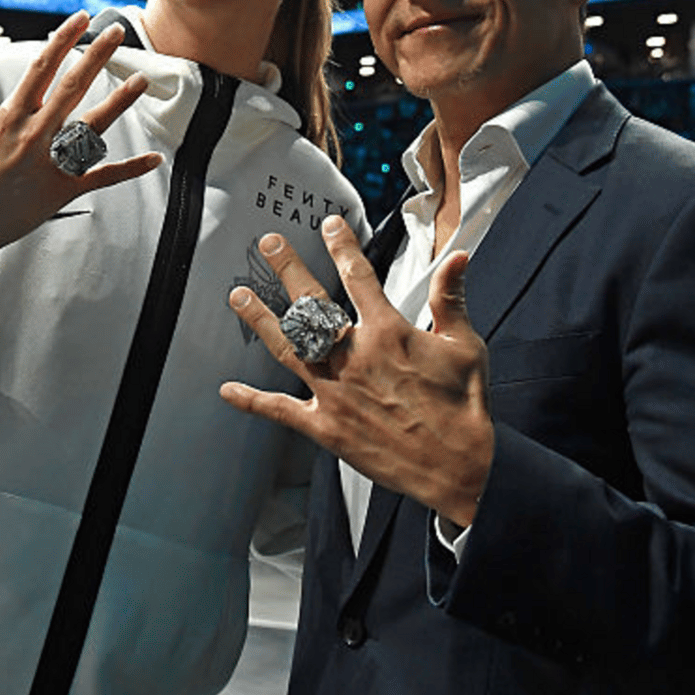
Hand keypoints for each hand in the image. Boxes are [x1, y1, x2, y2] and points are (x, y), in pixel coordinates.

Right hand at [0, 10, 160, 262]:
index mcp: (10, 117)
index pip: (41, 67)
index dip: (63, 39)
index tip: (81, 20)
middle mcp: (33, 136)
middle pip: (71, 87)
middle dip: (97, 57)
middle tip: (117, 32)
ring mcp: (50, 163)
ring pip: (92, 127)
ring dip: (119, 102)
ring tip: (140, 79)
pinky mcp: (63, 190)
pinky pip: (102, 177)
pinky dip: (130, 169)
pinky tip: (154, 159)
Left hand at [220, 216, 494, 526]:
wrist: (457, 468)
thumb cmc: (463, 409)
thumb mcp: (466, 347)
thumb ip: (452, 299)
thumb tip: (458, 258)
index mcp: (388, 334)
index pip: (358, 277)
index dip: (341, 247)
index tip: (328, 225)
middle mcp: (354, 357)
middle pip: (311, 304)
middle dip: (288, 268)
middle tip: (268, 244)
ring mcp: (335, 392)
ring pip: (287, 347)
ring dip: (260, 319)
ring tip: (239, 297)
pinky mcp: (326, 427)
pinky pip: (281, 411)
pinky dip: (252, 401)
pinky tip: (229, 390)